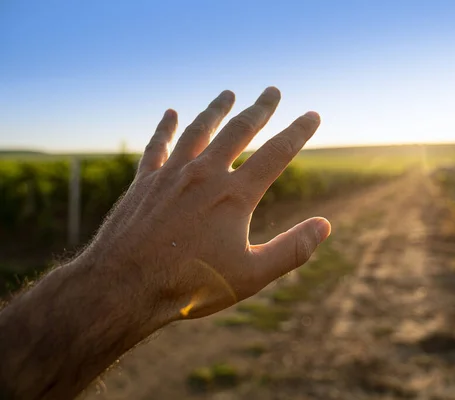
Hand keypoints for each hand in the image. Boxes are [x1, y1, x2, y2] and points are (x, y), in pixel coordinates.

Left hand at [81, 87, 330, 325]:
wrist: (125, 286)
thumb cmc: (191, 285)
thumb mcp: (252, 275)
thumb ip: (292, 249)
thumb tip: (324, 226)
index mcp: (235, 195)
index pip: (277, 153)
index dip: (298, 131)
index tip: (312, 114)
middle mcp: (205, 175)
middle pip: (239, 130)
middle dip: (260, 109)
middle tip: (273, 91)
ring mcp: (172, 175)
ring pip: (199, 130)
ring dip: (216, 109)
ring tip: (228, 93)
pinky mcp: (144, 182)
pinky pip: (157, 145)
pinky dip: (164, 127)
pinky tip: (170, 113)